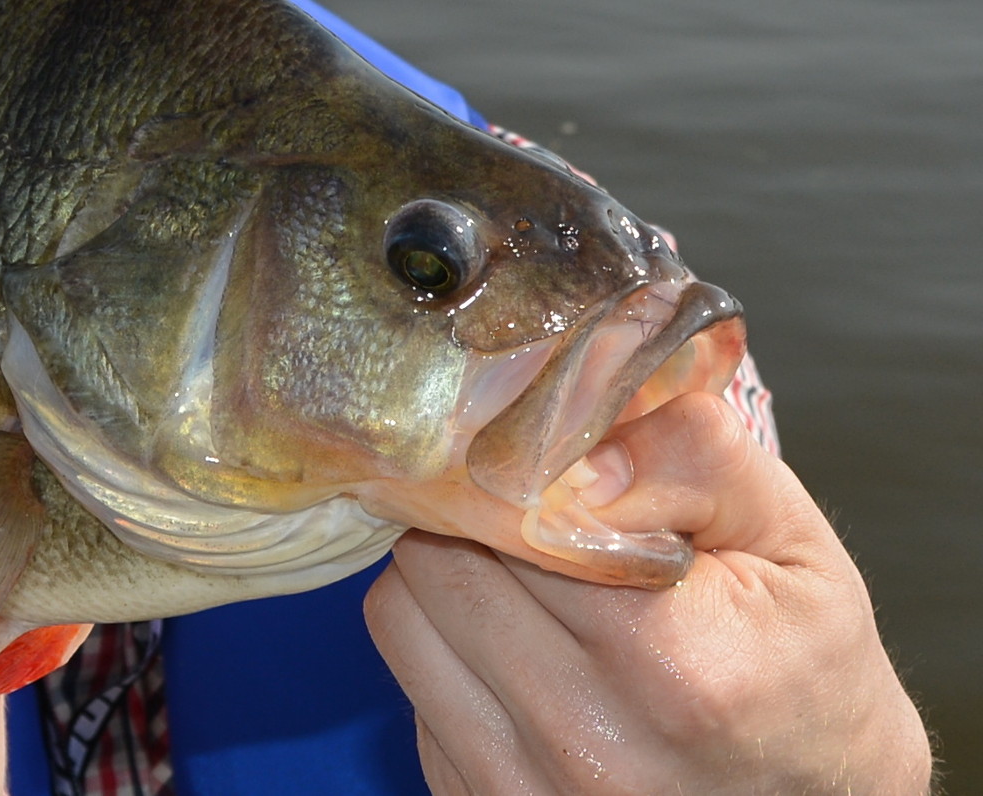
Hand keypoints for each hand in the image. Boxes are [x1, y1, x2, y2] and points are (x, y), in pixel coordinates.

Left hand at [363, 393, 930, 794]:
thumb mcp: (786, 536)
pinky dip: (447, 654)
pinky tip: (523, 653)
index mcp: (670, 667)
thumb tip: (570, 440)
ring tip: (523, 581)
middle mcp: (585, 746)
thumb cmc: (803, 660)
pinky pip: (409, 689)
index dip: (513, 473)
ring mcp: (524, 791)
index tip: (540, 465)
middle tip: (531, 516)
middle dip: (471, 518)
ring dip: (443, 582)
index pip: (508, 519)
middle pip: (434, 564)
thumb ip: (687, 458)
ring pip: (398, 618)